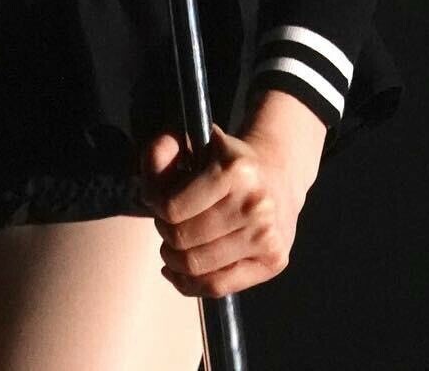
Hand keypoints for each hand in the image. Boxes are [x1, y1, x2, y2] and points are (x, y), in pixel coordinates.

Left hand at [139, 117, 320, 298]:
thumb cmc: (226, 161)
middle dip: (165, 232)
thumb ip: (161, 151)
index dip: (155, 206)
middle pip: (182, 239)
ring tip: (176, 242)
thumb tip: (151, 179)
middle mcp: (254, 204)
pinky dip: (189, 284)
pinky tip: (178, 271)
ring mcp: (266, 235)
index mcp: (234, 169)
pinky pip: (217, 287)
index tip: (158, 201)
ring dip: (174, 258)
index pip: (172, 208)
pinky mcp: (273, 261)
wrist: (277, 175)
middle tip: (168, 222)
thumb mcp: (192, 141)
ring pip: (196, 266)